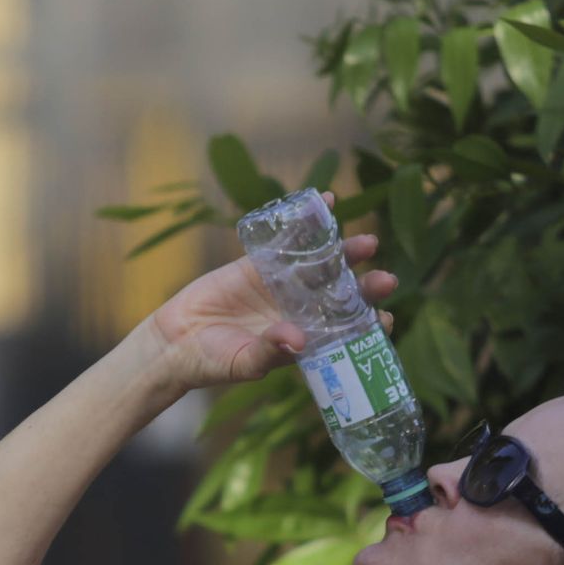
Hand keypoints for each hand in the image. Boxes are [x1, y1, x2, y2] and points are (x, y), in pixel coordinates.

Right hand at [147, 193, 396, 389]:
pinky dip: (306, 222)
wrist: (176, 341)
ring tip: (368, 242)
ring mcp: (282, 286)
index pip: (346, 334)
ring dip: (345, 252)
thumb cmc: (212, 362)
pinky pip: (287, 240)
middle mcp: (301, 312)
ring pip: (321, 265)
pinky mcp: (260, 265)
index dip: (369, 326)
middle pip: (341, 296)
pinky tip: (326, 201)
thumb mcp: (242, 363)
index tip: (388, 319)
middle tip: (386, 279)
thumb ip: (270, 351)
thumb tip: (297, 339)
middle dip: (365, 287)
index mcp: (305, 341)